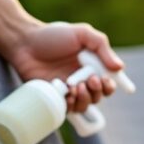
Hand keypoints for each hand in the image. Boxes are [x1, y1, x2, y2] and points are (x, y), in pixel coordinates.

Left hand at [4, 21, 125, 112]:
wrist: (24, 42)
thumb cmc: (52, 35)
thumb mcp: (82, 34)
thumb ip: (102, 47)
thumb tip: (120, 67)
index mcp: (91, 66)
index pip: (108, 82)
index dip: (110, 85)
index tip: (106, 80)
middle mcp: (81, 80)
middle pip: (99, 96)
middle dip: (98, 91)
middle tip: (90, 80)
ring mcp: (67, 91)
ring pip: (85, 106)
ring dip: (86, 99)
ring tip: (77, 86)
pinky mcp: (54, 98)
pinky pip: (68, 110)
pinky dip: (71, 104)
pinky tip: (67, 92)